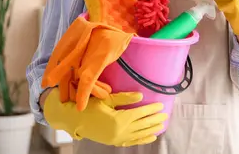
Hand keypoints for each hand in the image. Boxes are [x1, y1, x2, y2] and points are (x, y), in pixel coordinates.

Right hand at [43, 90, 166, 146]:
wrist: (72, 119)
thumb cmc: (88, 106)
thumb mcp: (106, 99)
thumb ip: (124, 98)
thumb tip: (140, 95)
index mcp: (118, 119)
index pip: (140, 113)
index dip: (151, 109)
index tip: (160, 105)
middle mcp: (119, 131)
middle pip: (142, 125)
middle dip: (155, 119)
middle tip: (166, 114)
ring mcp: (117, 138)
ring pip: (139, 134)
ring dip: (151, 129)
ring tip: (162, 125)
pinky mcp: (114, 142)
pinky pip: (132, 142)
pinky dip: (142, 140)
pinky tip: (151, 137)